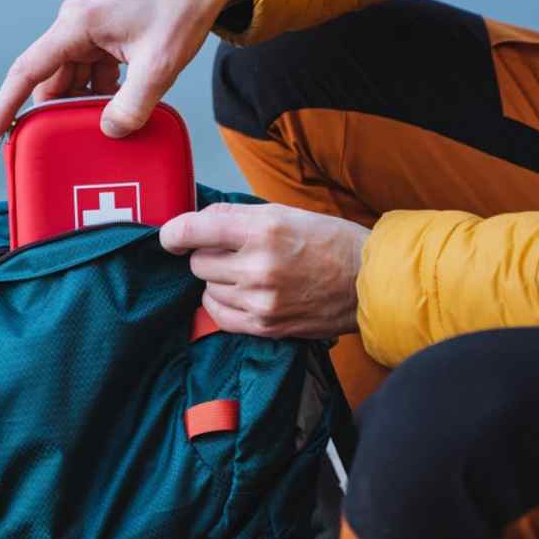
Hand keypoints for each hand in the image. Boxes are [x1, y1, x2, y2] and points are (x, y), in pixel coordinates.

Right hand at [0, 0, 244, 138]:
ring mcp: (90, 28)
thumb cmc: (181, 9)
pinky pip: (91, 72)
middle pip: (51, 78)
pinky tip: (118, 110)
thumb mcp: (160, 64)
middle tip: (64, 145)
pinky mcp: (106, 34)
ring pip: (73, 78)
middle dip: (57, 112)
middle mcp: (75, 24)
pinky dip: (100, 93)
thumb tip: (109, 131)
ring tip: (99, 130)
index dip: (7, 102)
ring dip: (83, 104)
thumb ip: (133, 104)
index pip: (28, 68)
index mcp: (77, 24)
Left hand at [160, 202, 370, 339]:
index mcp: (262, 230)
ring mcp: (260, 300)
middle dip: (208, 255)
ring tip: (247, 274)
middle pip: (197, 263)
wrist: (368, 281)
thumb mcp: (283, 212)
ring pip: (206, 289)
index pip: (192, 231)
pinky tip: (243, 294)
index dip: (173, 234)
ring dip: (218, 280)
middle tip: (233, 252)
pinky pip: (218, 315)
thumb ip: (235, 216)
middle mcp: (257, 266)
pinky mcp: (265, 326)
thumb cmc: (327, 240)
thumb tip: (195, 221)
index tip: (171, 237)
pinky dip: (222, 303)